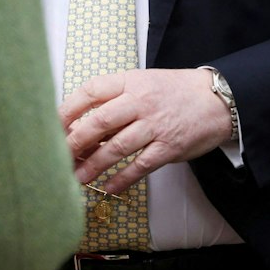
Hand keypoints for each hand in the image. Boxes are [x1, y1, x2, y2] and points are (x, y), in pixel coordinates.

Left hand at [60, 69, 232, 191]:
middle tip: (57, 156)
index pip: (92, 90)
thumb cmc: (174, 92)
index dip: (68, 108)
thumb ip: (114, 99)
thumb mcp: (143, 83)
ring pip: (117, 147)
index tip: (52, 124)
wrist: (217, 99)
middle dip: (75, 141)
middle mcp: (142, 101)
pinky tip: (108, 188)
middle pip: (100, 121)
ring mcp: (156, 125)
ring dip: (94, 165)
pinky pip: (141, 165)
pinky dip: (122, 179)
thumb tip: (79, 123)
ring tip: (77, 178)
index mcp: (131, 81)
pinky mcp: (169, 147)